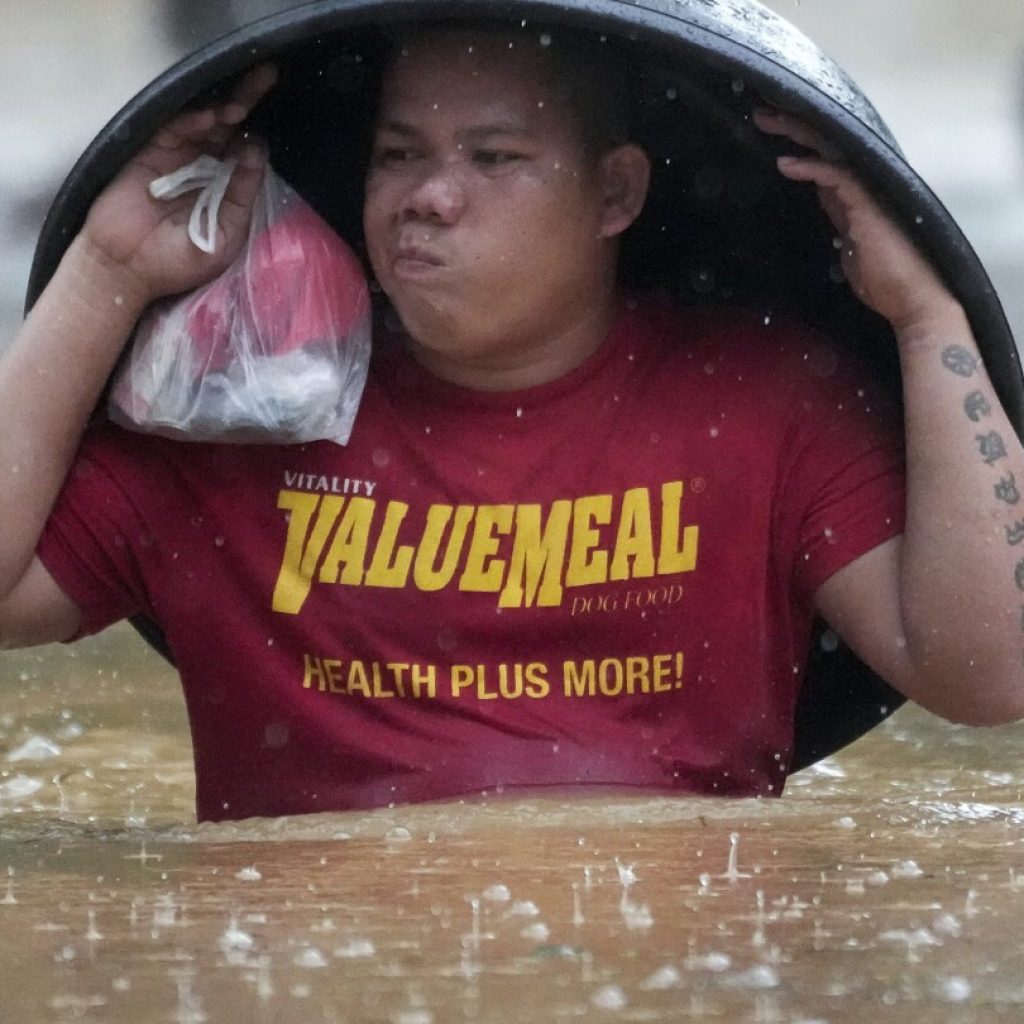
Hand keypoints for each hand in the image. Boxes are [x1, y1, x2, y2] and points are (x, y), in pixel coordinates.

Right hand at [79, 63, 278, 306]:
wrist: (129, 270)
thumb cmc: (179, 261)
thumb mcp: (227, 233)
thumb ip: (243, 195)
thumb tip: (257, 151)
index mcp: (224, 185)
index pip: (245, 149)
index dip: (259, 131)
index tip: (277, 117)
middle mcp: (202, 165)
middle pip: (228, 126)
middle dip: (247, 101)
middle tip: (266, 76)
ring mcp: (175, 156)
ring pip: (203, 123)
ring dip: (223, 111)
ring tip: (239, 108)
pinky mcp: (149, 152)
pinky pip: (173, 129)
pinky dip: (191, 121)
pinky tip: (209, 118)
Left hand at [752, 108, 959, 334]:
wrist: (911, 301)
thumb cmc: (884, 280)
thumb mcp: (849, 245)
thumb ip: (837, 219)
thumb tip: (823, 201)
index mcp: (855, 195)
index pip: (824, 159)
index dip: (798, 144)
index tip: (769, 134)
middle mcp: (863, 186)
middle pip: (825, 144)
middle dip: (792, 126)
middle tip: (761, 113)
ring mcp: (867, 193)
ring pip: (830, 149)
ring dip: (797, 134)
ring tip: (767, 120)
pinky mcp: (867, 206)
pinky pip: (837, 176)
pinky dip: (811, 168)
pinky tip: (785, 164)